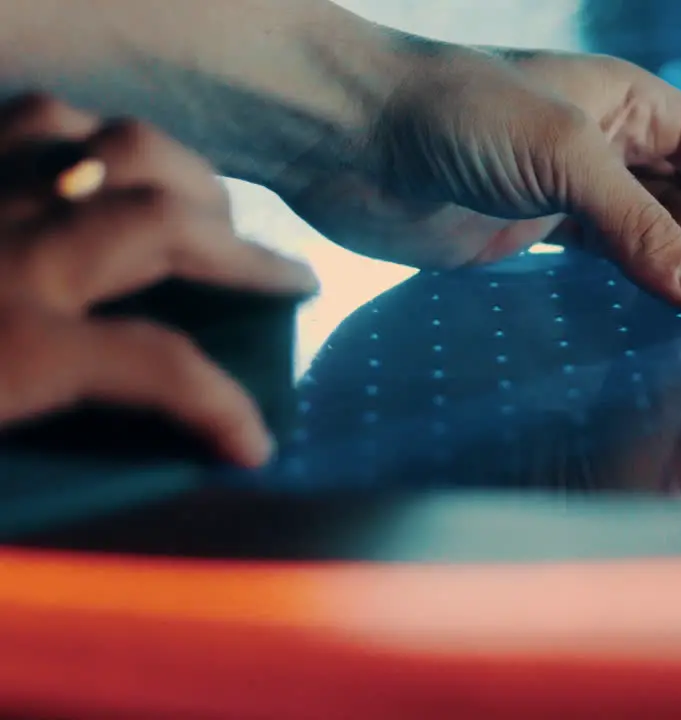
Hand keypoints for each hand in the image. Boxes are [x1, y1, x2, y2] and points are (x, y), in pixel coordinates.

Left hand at [0, 94, 317, 466]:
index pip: (163, 366)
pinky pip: (37, 115)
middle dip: (242, 252)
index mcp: (13, 350)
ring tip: (210, 212)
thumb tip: (138, 462)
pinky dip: (91, 134)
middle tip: (278, 279)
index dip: (225, 406)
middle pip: (165, 222)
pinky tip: (107, 162)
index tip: (254, 444)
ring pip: (117, 147)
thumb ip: (55, 458)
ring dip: (185, 178)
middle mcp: (11, 257)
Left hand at [281, 40, 680, 310]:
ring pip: (673, 236)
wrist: (345, 136)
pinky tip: (677, 313)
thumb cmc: (451, 114)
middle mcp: (620, 145)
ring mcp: (582, 191)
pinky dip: (654, 287)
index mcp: (639, 105)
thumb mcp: (564, 160)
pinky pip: (619, 262)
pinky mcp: (542, 232)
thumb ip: (643, 227)